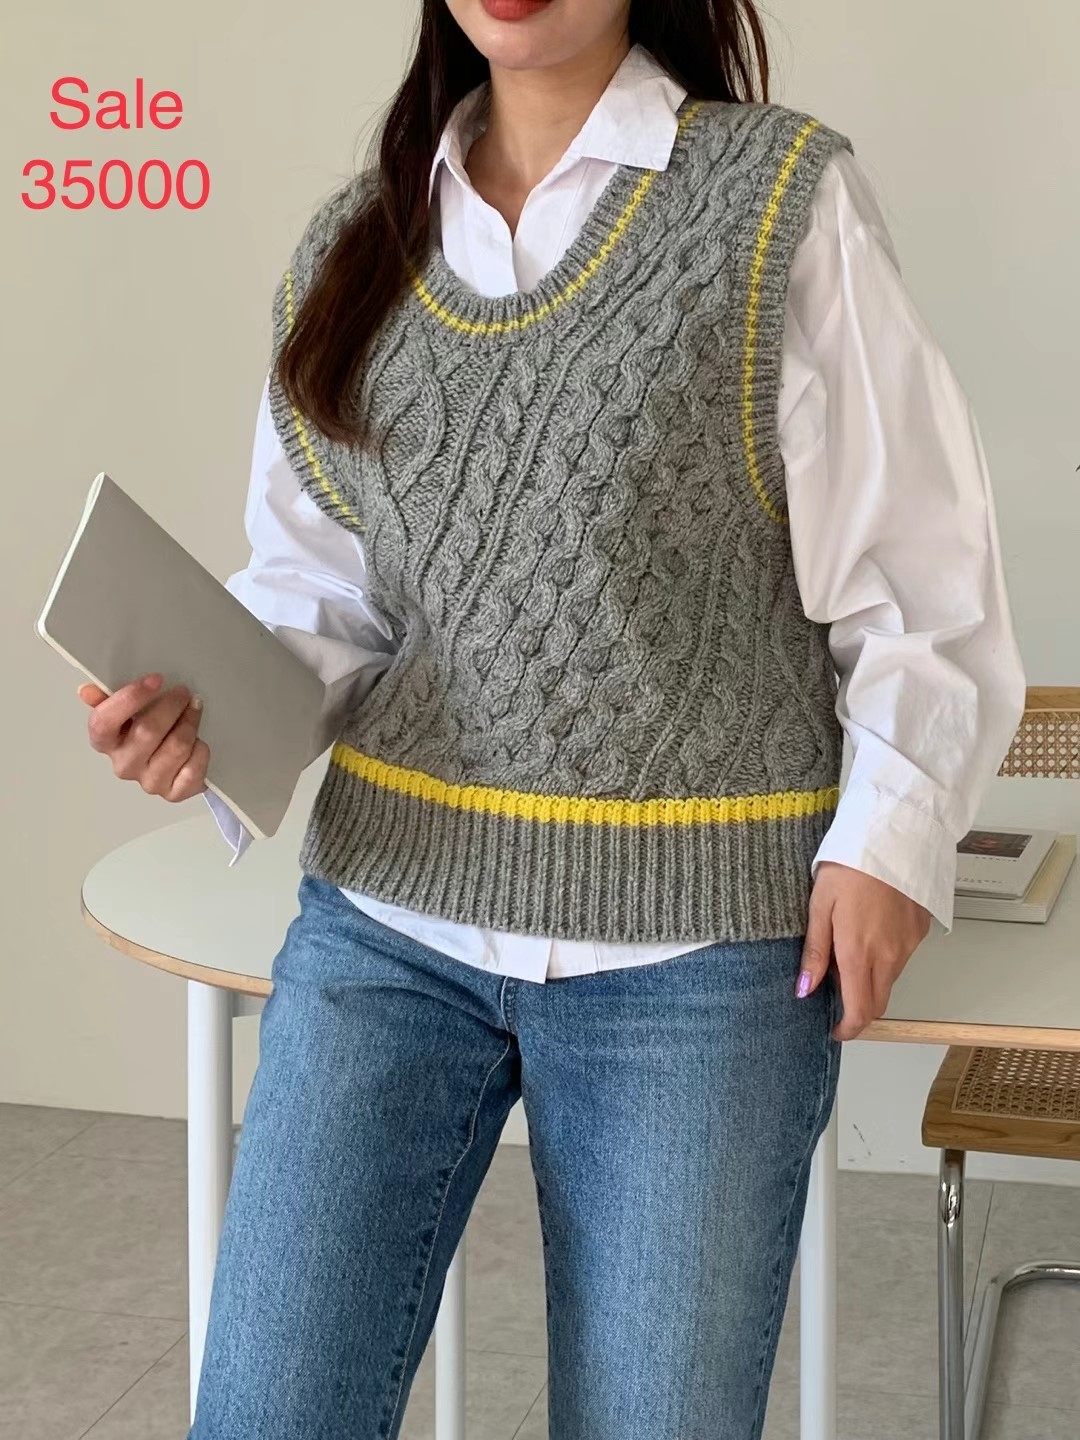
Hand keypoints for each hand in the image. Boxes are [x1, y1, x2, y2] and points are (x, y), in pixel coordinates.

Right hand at [78, 672, 209, 801]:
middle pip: (147, 732)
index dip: (130, 698)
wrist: (172, 763)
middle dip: (171, 707)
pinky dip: (200, 750)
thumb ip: (107, 699)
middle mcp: (123, 764)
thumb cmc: (147, 731)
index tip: (155, 679)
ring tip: (194, 709)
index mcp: (105, 742)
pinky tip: (198, 742)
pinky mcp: (174, 793)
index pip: (104, 722)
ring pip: (176, 747)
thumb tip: (87, 691)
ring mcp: (149, 781)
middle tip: (184, 692)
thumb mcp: (127, 711)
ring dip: (190, 724)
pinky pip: (193, 769)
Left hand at [797, 862, 930, 1040]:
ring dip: (871, 978)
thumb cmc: (849, 868)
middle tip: (837, 990)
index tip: (837, 1029)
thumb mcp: (819, 908)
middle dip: (860, 1008)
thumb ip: (814, 953)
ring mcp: (909, 945)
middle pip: (879, 1002)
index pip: (860, 1011)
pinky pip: (903, 956)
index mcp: (858, 954)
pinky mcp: (921, 931)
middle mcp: (889, 956)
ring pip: (890, 979)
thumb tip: (805, 990)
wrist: (890, 838)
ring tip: (850, 946)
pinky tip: (872, 930)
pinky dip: (886, 955)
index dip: (849, 1028)